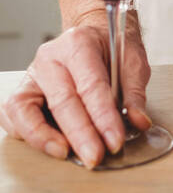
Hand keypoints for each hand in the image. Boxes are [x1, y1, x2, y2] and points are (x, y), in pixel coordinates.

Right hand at [0, 8, 151, 167]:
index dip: (103, 117)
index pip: (90, 85)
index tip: (116, 141)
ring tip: (66, 154)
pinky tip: (49, 146)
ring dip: (43, 137)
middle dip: (79, 135)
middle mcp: (50, 58)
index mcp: (79, 44)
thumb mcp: (133, 61)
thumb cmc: (111, 47)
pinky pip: (13, 115)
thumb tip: (139, 122)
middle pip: (61, 101)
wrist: (94, 35)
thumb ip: (135, 93)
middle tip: (95, 157)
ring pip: (23, 108)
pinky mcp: (24, 91)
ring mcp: (32, 75)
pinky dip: (26, 133)